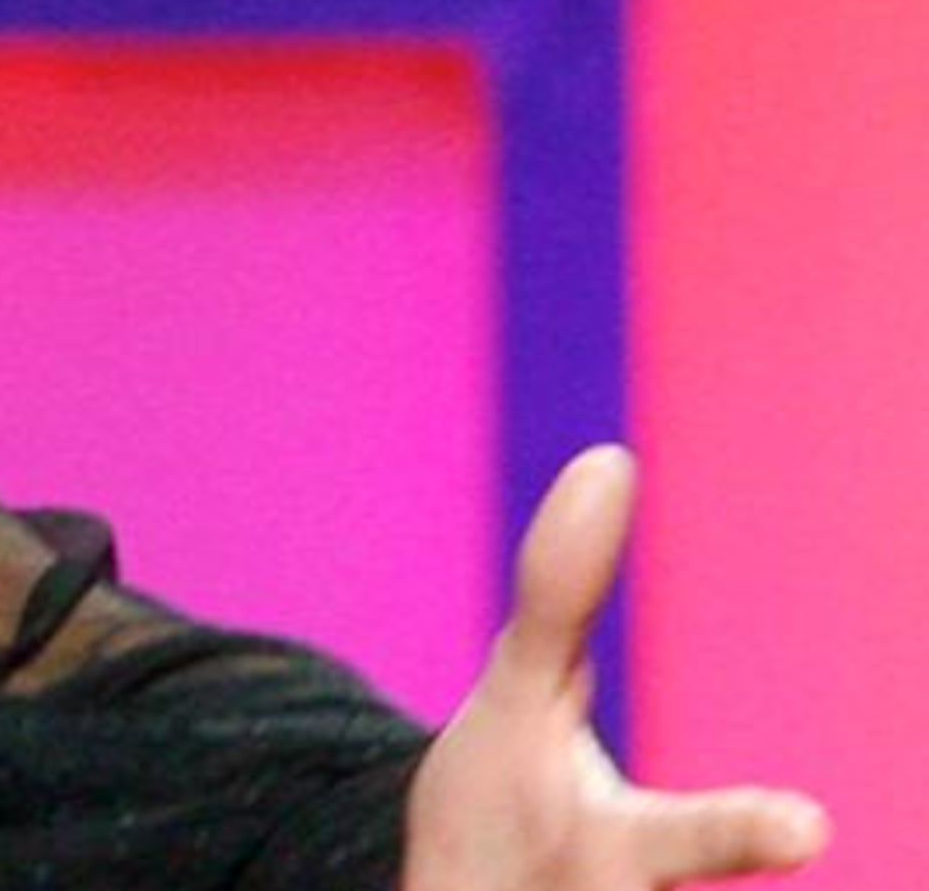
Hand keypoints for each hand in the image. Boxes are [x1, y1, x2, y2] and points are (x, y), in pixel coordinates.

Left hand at [403, 447, 829, 888]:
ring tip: (495, 887)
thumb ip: (564, 590)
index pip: (687, 839)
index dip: (743, 833)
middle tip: (791, 835)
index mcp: (623, 855)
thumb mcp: (525, 696)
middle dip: (703, 858)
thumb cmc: (516, 801)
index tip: (809, 824)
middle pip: (650, 878)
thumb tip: (612, 458)